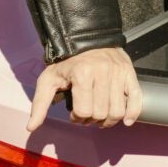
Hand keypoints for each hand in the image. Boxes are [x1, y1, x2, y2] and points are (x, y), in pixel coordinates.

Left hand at [26, 46, 141, 130]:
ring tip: (100, 115)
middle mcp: (102, 72)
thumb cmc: (66, 62)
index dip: (77, 118)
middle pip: (100, 113)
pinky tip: (126, 120)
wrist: (87, 39)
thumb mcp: (48, 80)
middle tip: (87, 114)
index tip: (74, 114)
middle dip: (92, 120)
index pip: (83, 111)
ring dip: (108, 120)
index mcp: (82, 74)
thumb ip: (40, 104)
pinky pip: (136, 99)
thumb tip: (31, 127)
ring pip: (117, 111)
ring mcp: (118, 72)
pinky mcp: (129, 73)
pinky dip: (132, 113)